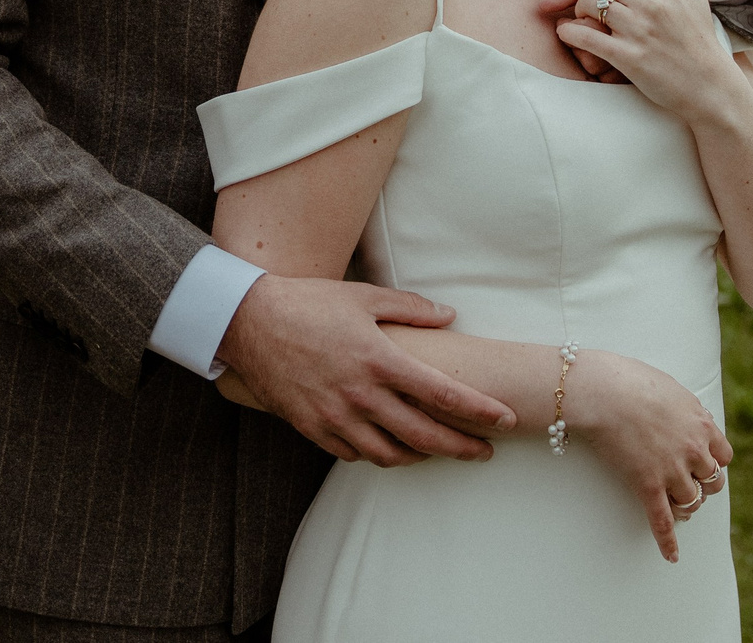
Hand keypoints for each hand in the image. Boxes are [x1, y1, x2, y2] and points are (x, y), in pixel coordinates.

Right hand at [216, 275, 516, 465]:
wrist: (247, 321)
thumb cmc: (308, 302)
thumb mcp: (363, 295)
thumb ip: (410, 309)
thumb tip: (450, 316)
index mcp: (379, 359)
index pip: (442, 394)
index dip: (479, 411)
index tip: (505, 419)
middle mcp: (361, 395)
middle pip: (424, 435)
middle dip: (461, 447)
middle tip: (485, 451)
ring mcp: (335, 416)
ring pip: (390, 455)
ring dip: (420, 457)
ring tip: (438, 451)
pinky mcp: (312, 428)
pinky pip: (354, 455)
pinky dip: (378, 454)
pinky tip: (389, 446)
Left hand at [536, 0, 707, 79]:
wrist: (709, 84)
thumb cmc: (698, 35)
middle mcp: (652, 2)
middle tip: (594, 6)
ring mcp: (639, 30)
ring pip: (588, 2)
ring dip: (580, 11)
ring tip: (587, 20)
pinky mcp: (629, 58)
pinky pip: (585, 36)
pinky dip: (570, 33)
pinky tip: (568, 34)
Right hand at [567, 350, 734, 562]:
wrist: (604, 392)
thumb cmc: (630, 380)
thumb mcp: (671, 387)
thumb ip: (686, 406)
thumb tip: (691, 414)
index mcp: (701, 424)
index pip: (723, 455)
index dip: (714, 462)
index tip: (705, 464)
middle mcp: (693, 450)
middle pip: (712, 481)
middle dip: (703, 485)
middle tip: (690, 485)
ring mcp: (672, 470)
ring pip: (692, 501)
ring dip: (687, 506)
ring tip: (678, 508)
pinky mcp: (648, 485)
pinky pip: (662, 520)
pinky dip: (668, 541)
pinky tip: (672, 556)